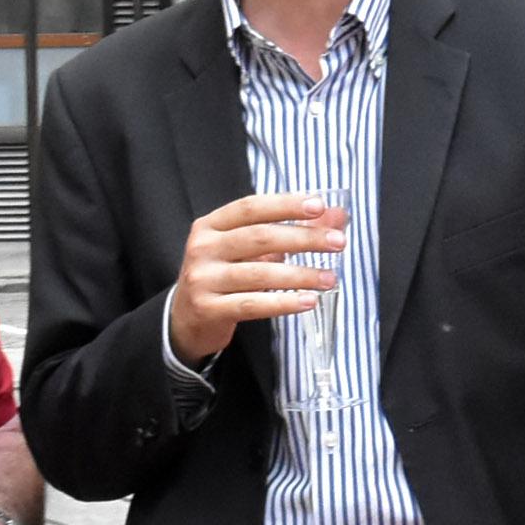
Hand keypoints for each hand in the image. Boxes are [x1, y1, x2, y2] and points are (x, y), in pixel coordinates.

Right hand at [168, 193, 345, 363]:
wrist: (186, 319)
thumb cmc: (224, 275)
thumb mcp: (249, 249)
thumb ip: (289, 230)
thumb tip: (337, 216)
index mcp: (211, 225)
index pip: (251, 207)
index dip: (285, 205)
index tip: (320, 206)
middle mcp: (203, 248)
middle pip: (259, 237)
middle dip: (303, 238)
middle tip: (338, 243)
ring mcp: (203, 279)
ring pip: (259, 273)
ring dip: (300, 275)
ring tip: (329, 278)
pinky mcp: (208, 309)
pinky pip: (252, 305)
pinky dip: (283, 303)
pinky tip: (308, 301)